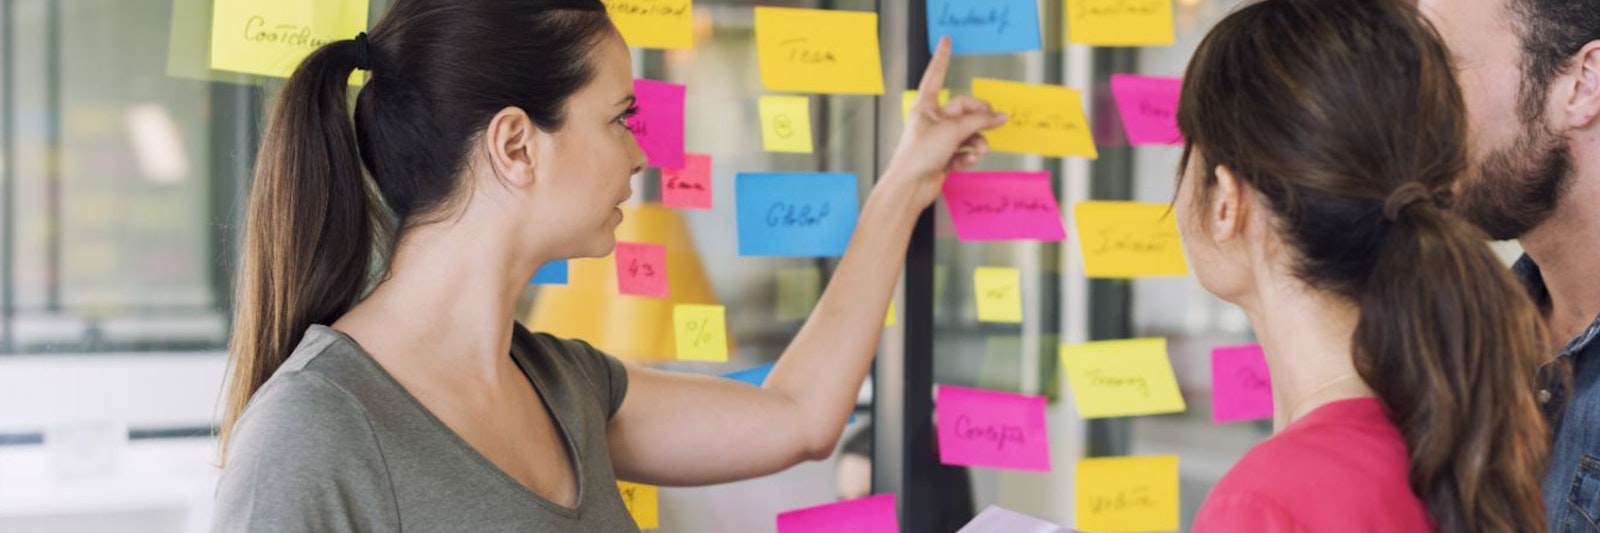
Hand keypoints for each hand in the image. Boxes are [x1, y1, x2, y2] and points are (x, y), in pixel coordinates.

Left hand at [880, 36, 1007, 208]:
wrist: (910, 187)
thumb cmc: (920, 155)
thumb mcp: (952, 131)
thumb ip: (979, 122)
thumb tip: (1000, 116)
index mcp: (925, 107)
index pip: (936, 75)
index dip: (942, 58)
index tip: (946, 40)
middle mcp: (931, 121)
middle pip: (963, 109)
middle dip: (980, 117)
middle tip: (996, 120)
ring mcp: (938, 140)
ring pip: (967, 132)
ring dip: (977, 139)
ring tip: (981, 149)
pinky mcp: (944, 158)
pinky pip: (964, 151)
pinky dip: (969, 156)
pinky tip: (970, 161)